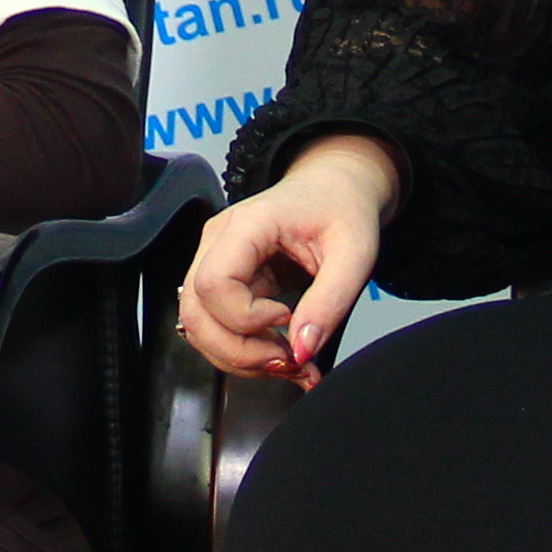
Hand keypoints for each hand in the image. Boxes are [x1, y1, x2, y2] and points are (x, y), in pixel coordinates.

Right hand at [175, 138, 390, 384]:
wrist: (335, 188)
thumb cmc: (341, 208)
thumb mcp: (355, 253)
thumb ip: (330, 303)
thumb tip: (302, 350)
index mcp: (247, 225)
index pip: (214, 284)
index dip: (247, 318)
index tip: (288, 318)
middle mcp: (219, 241)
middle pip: (196, 312)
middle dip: (240, 351)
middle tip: (288, 361)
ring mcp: (215, 260)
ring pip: (198, 326)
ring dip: (239, 357)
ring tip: (287, 362)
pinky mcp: (224, 281)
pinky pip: (216, 326)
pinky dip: (244, 350)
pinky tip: (277, 353)